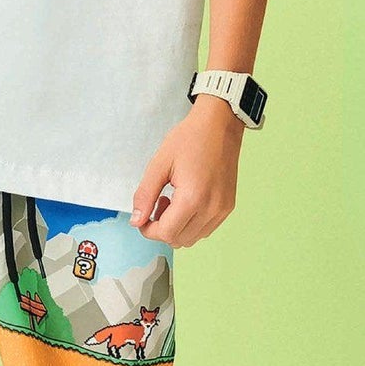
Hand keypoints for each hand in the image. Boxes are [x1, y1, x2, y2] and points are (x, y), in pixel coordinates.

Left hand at [129, 97, 245, 247]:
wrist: (219, 125)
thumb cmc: (190, 139)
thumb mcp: (159, 164)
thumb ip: (145, 195)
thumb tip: (136, 220)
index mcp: (193, 197)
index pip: (167, 233)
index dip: (149, 230)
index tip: (142, 218)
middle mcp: (211, 208)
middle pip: (179, 240)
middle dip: (162, 228)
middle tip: (158, 203)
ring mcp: (222, 209)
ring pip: (193, 238)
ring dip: (177, 227)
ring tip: (172, 201)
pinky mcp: (228, 207)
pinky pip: (205, 229)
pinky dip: (191, 224)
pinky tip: (187, 202)